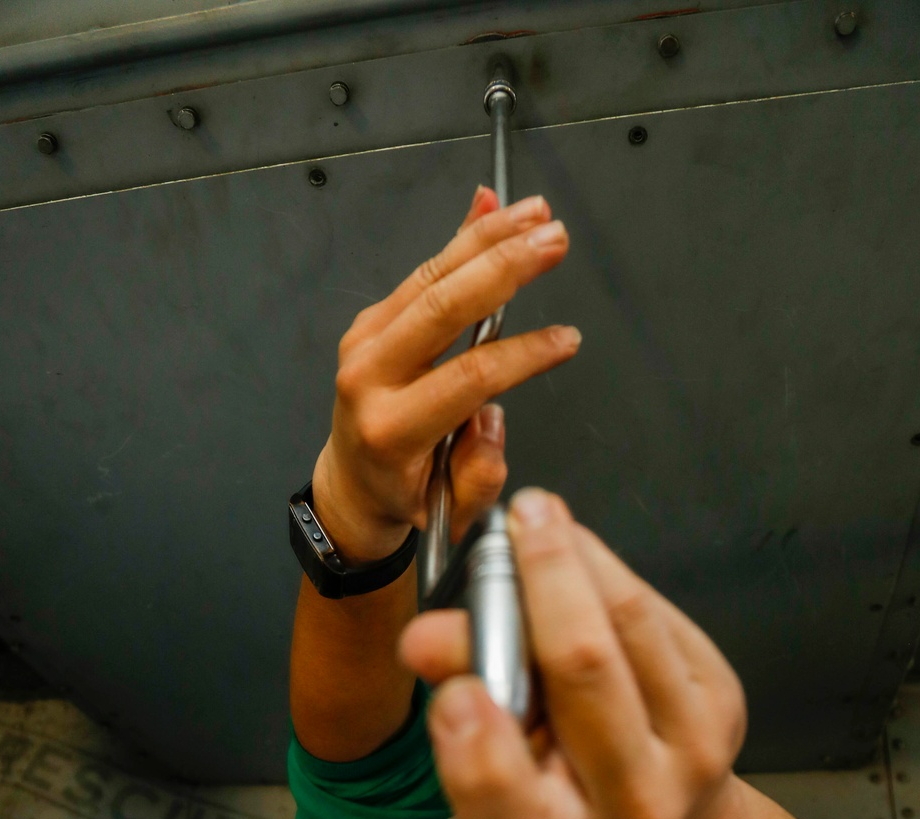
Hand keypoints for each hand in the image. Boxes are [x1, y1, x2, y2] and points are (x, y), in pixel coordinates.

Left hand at [312, 187, 580, 561]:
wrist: (351, 487)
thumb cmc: (406, 495)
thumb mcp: (450, 508)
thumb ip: (481, 472)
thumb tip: (493, 414)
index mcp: (391, 429)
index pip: (468, 377)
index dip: (524, 354)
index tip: (568, 339)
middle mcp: (369, 378)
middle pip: (441, 308)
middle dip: (504, 268)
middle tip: (554, 241)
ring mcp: (364, 343)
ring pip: (429, 278)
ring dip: (487, 239)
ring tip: (537, 213)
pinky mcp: (369, 322)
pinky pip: (420, 274)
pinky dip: (461, 241)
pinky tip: (495, 210)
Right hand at [400, 489, 746, 818]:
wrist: (670, 816)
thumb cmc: (562, 785)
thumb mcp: (499, 764)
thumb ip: (461, 705)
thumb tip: (428, 636)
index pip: (511, 811)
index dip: (477, 755)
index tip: (456, 694)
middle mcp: (631, 802)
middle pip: (586, 671)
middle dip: (545, 582)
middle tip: (516, 521)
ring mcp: (691, 750)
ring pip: (628, 622)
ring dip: (577, 558)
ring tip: (538, 517)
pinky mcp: (723, 701)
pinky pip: (657, 614)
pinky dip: (609, 572)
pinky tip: (579, 554)